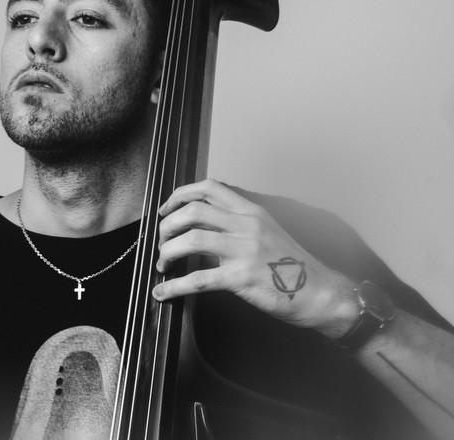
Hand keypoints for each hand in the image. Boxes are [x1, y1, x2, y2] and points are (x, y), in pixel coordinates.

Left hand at [152, 179, 357, 336]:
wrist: (320, 292)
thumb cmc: (291, 265)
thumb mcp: (266, 231)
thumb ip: (236, 223)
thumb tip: (199, 225)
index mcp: (251, 211)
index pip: (208, 188)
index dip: (179, 196)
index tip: (165, 210)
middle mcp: (246, 225)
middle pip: (192, 211)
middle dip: (167, 226)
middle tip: (161, 240)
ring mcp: (244, 250)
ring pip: (190, 240)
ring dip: (167, 251)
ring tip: (162, 263)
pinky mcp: (241, 278)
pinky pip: (197, 280)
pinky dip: (173, 286)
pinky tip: (163, 292)